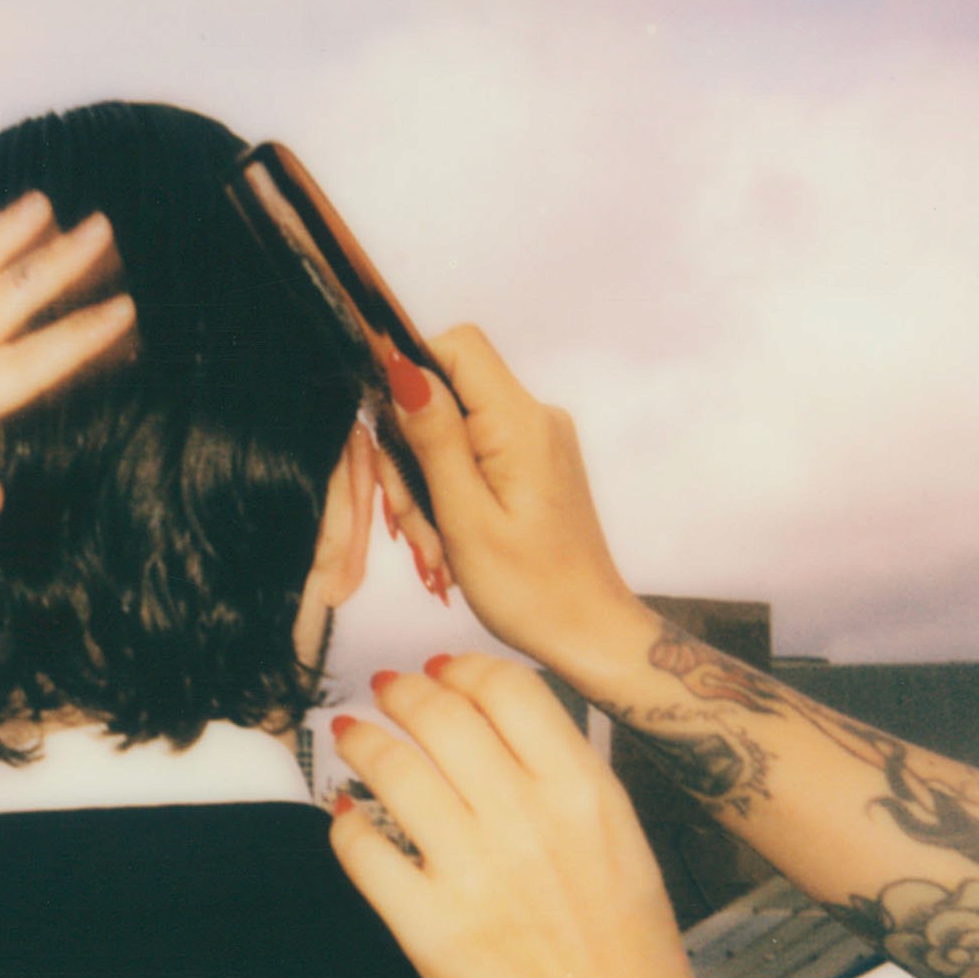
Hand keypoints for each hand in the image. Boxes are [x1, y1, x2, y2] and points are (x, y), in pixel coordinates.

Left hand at [329, 654, 711, 977]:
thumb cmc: (636, 971)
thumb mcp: (626, 850)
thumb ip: (569, 787)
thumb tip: (507, 737)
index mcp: (586, 794)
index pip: (508, 688)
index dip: (463, 669)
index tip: (442, 671)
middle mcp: (528, 820)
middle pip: (441, 713)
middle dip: (403, 692)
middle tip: (386, 692)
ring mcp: (474, 874)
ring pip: (392, 768)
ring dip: (364, 741)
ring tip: (353, 735)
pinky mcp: (429, 930)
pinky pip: (363, 850)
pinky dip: (346, 824)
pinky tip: (349, 819)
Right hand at [379, 328, 647, 667]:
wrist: (588, 632)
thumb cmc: (532, 592)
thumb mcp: (466, 518)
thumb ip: (434, 439)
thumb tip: (403, 369)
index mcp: (521, 424)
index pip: (457, 345)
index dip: (410, 373)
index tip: (390, 434)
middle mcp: (536, 419)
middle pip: (448, 393)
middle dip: (412, 453)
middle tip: (410, 521)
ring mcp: (538, 440)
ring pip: (455, 430)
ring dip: (427, 485)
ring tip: (435, 547)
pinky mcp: (534, 463)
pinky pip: (475, 456)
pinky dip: (450, 493)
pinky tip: (449, 539)